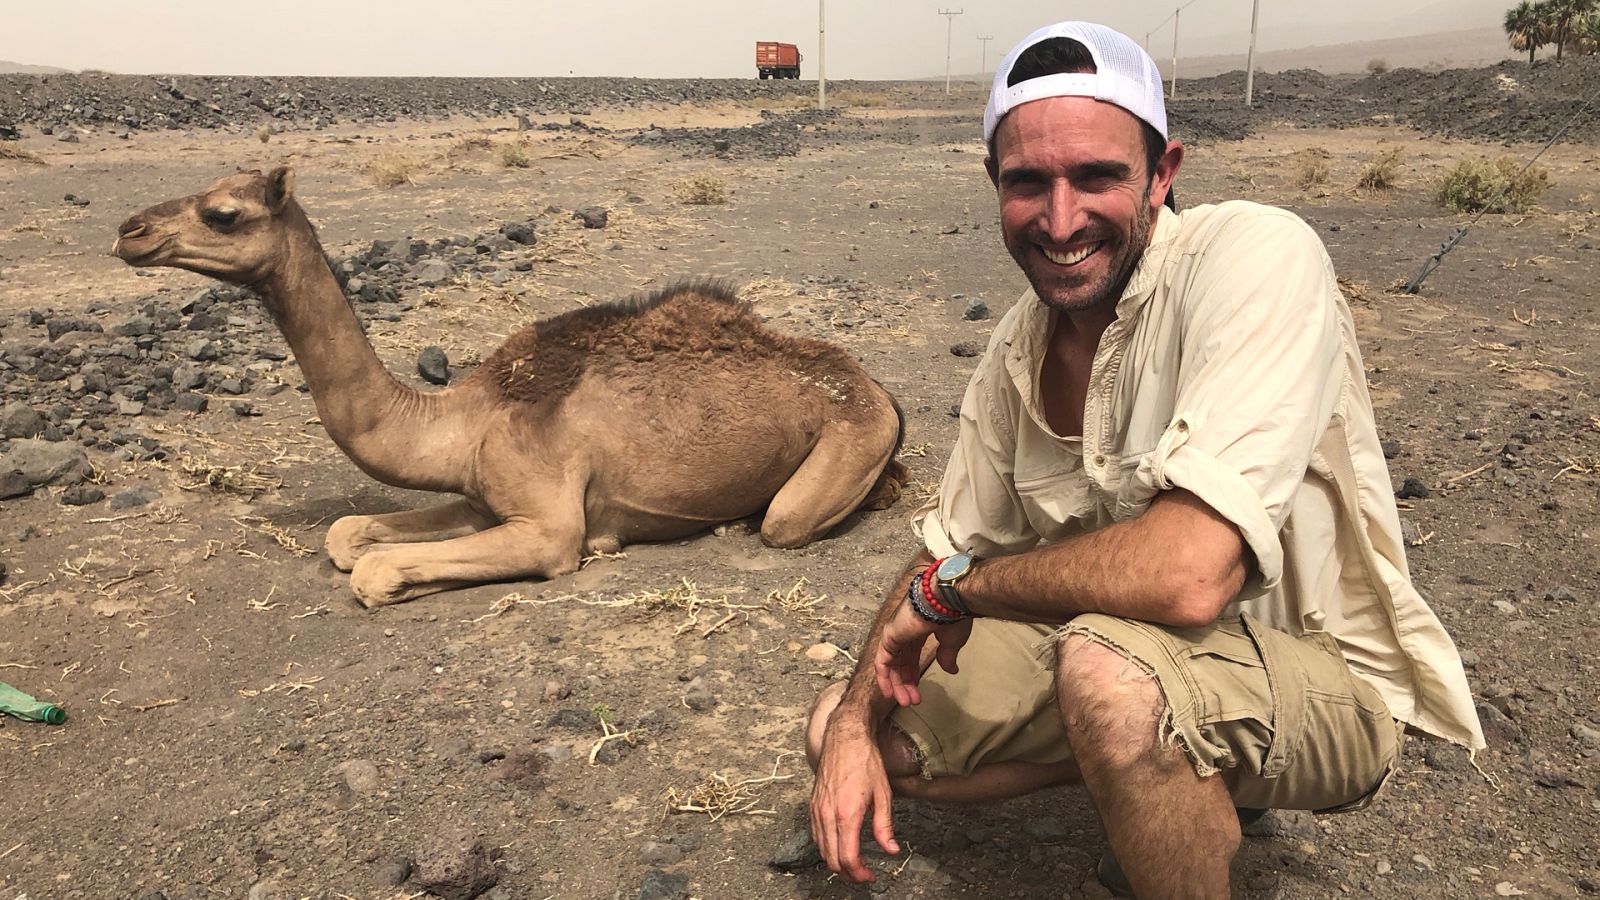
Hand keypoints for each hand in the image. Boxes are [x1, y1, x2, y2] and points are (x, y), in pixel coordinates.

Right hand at [810, 714, 899, 882]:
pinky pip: (816, 835)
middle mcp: (827, 814)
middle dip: (847, 873)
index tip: (870, 876)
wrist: (844, 737)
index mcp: (846, 813)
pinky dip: (826, 847)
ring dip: (836, 862)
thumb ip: (884, 826)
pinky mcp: (812, 804)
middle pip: (831, 859)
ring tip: (853, 864)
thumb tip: (891, 850)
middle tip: (863, 874)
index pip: (847, 857)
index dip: (859, 873)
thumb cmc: (865, 761)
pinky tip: (839, 846)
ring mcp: (816, 809)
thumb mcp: (883, 794)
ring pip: (821, 849)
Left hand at [874, 597, 972, 707]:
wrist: (945, 600)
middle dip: (906, 683)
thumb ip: (947, 655)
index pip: (912, 655)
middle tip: (911, 701)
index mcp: (920, 629)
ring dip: (897, 684)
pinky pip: (882, 661)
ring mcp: (895, 633)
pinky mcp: (889, 636)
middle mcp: (905, 631)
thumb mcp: (952, 641)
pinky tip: (890, 693)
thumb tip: (951, 670)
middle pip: (901, 662)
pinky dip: (884, 678)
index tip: (918, 691)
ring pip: (892, 664)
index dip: (914, 674)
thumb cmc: (952, 616)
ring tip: (905, 702)